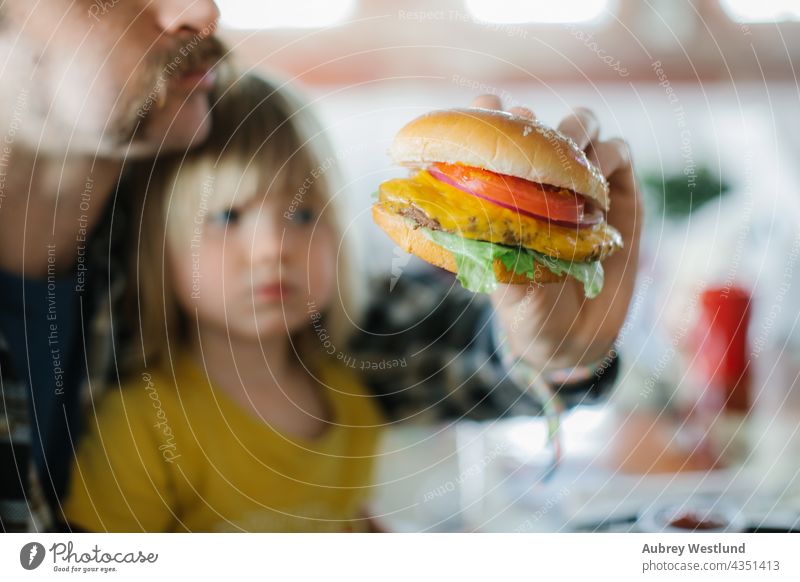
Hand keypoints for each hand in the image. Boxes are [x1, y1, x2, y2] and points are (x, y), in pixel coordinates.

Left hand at [471, 95, 642, 372]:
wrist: (575, 339)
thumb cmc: (528, 307)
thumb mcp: (502, 280)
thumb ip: (492, 248)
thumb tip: (465, 221)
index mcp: (508, 191)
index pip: (497, 136)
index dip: (490, 113)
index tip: (486, 103)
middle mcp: (544, 178)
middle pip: (543, 124)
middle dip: (538, 121)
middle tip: (532, 132)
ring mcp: (584, 182)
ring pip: (585, 127)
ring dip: (577, 132)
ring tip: (571, 162)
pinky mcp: (620, 194)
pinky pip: (621, 155)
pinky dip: (610, 158)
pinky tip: (597, 186)